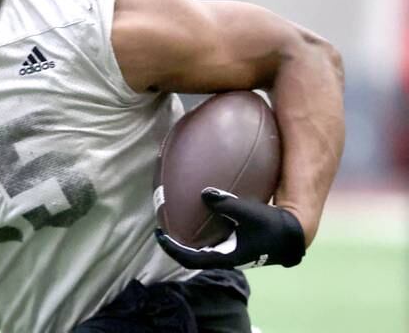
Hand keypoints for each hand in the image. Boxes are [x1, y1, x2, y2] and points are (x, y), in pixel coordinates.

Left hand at [155, 187, 305, 268]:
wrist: (294, 235)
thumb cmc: (272, 226)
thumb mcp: (248, 212)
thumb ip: (225, 203)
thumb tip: (203, 193)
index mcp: (225, 258)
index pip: (189, 259)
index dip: (171, 248)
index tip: (158, 234)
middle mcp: (225, 258)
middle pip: (192, 255)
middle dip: (177, 242)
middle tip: (163, 226)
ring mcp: (231, 253)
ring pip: (203, 247)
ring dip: (189, 236)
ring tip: (177, 218)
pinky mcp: (238, 245)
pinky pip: (213, 238)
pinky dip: (203, 228)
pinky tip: (202, 210)